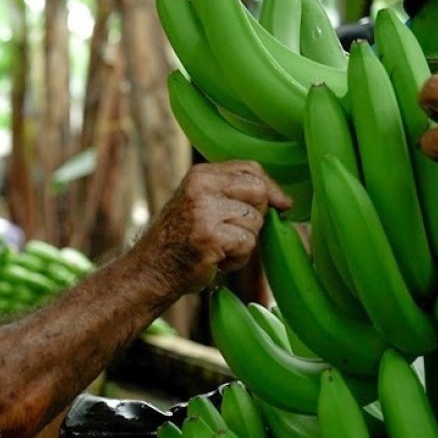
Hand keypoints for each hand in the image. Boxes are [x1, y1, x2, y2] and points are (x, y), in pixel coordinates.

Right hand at [131, 161, 291, 294]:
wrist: (152, 268)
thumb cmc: (183, 238)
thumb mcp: (202, 202)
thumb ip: (234, 192)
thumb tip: (285, 200)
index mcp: (200, 174)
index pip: (251, 169)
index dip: (271, 188)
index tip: (281, 205)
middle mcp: (201, 187)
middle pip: (259, 192)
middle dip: (256, 216)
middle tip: (233, 232)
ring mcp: (203, 211)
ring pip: (255, 222)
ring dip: (244, 242)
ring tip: (219, 247)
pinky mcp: (209, 236)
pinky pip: (247, 244)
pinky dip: (237, 259)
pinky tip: (216, 260)